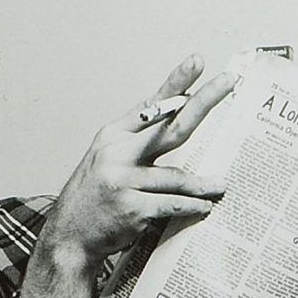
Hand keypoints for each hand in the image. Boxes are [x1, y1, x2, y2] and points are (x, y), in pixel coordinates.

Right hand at [44, 54, 233, 266]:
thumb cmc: (94, 197)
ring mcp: (123, 180)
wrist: (68, 237)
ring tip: (221, 185)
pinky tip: (204, 208)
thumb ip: (137, 142)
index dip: (176, 82)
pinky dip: (192, 207)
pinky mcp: (131, 207)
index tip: (197, 61)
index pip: (151, 105)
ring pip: (177, 177)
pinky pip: (172, 204)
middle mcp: (117, 153)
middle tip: (229, 82)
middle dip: (204, 102)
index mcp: (113, 136)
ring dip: (204, 184)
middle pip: (171, 126)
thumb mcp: (107, 160)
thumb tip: (178, 122)